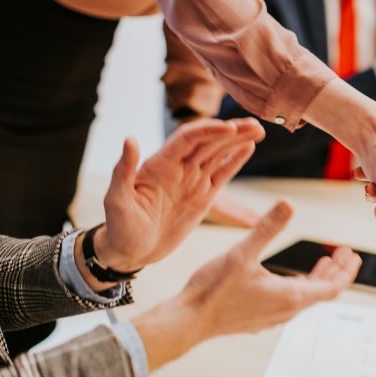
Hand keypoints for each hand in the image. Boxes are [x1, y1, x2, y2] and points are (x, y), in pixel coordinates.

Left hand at [93, 118, 264, 271]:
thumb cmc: (119, 227)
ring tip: (258, 130)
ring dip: (238, 140)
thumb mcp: (117, 200)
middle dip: (232, 131)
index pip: (188, 138)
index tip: (229, 128)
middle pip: (209, 141)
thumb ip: (123, 170)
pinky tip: (249, 147)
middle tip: (255, 124)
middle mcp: (179, 167)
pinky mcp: (204, 196)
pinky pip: (223, 174)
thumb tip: (130, 139)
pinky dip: (236, 160)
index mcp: (160, 164)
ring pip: (219, 154)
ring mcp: (193, 180)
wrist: (131, 252)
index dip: (209, 130)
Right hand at [133, 201, 361, 370]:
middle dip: (335, 272)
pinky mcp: (259, 318)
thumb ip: (267, 228)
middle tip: (342, 254)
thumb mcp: (242, 253)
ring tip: (323, 262)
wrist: (186, 322)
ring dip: (317, 279)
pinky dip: (300, 286)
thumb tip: (288, 203)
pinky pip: (290, 303)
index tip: (353, 255)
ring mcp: (272, 317)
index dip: (346, 271)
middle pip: (322, 292)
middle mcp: (285, 311)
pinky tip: (289, 276)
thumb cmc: (212, 290)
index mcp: (289, 296)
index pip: (332, 287)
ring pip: (306, 297)